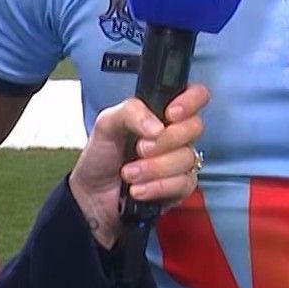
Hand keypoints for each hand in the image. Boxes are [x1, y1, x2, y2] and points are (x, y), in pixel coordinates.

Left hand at [68, 85, 207, 248]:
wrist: (93, 192)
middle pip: (195, 127)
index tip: (170, 114)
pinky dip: (157, 187)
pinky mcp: (180, 187)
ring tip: (129, 173)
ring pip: (187, 158)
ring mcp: (180, 161)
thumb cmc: (102, 154)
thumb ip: (131, 112)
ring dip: (154, 167)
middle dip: (165, 141)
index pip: (195, 95)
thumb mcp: (107, 123)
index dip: (190, 101)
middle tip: (139, 148)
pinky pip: (183, 183)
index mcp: (162, 112)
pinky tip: (138, 189)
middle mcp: (175, 134)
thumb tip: (158, 127)